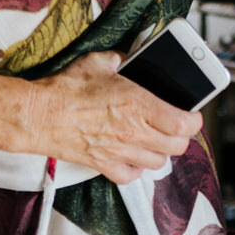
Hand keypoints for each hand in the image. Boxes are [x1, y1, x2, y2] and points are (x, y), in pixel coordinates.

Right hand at [27, 51, 201, 184]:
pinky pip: (132, 175)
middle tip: (173, 124)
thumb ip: (120, 59)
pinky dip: (136, 167)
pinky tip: (131, 154)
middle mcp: (135, 133)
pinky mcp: (105, 165)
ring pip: (158, 163)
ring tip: (152, 137)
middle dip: (180, 136)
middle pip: (177, 146)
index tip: (191, 113)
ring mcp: (122, 152)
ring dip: (160, 151)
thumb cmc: (66, 89)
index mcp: (139, 105)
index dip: (193, 119)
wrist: (40, 115)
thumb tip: (129, 58)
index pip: (185, 123)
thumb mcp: (98, 62)